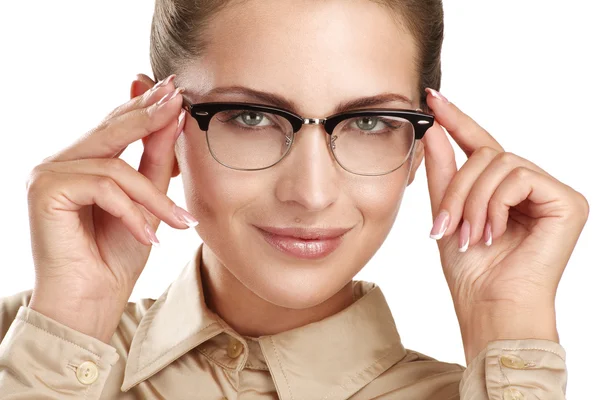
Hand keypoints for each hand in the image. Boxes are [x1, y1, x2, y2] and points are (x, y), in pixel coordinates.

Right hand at [26, 74, 197, 342]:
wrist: (91, 302)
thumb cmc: (116, 256)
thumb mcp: (147, 203)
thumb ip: (155, 161)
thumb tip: (171, 116)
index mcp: (81, 161)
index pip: (115, 125)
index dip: (145, 107)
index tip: (175, 91)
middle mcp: (60, 162)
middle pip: (111, 131)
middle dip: (149, 117)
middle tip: (179, 101)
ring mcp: (48, 174)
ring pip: (115, 166)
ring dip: (154, 196)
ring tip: (180, 222)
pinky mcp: (45, 191)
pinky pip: (103, 187)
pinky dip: (132, 212)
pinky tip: (149, 237)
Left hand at [422, 88, 588, 362]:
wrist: (490, 306)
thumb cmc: (471, 270)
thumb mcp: (447, 213)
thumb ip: (444, 171)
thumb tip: (435, 130)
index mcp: (503, 189)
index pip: (481, 144)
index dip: (457, 121)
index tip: (433, 98)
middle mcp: (530, 186)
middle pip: (487, 154)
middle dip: (457, 189)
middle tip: (444, 226)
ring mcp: (551, 192)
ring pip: (500, 163)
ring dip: (473, 201)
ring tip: (469, 236)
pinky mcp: (568, 201)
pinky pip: (520, 177)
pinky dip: (496, 204)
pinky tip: (494, 232)